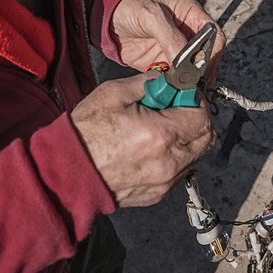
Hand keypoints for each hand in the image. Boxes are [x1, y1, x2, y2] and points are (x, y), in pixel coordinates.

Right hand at [70, 75, 214, 207]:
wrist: (66, 174)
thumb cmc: (86, 134)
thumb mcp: (113, 93)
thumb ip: (148, 82)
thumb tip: (168, 78)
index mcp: (161, 135)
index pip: (202, 115)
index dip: (195, 100)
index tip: (181, 93)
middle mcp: (169, 162)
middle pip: (206, 138)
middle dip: (196, 118)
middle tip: (174, 108)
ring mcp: (165, 182)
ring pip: (195, 155)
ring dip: (186, 138)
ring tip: (159, 128)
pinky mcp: (158, 194)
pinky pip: (180, 170)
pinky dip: (175, 156)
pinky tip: (151, 147)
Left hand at [110, 0, 225, 84]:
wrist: (108, 18)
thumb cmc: (131, 6)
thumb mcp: (151, 15)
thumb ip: (170, 36)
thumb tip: (185, 61)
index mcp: (192, 15)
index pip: (215, 37)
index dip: (211, 54)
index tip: (199, 69)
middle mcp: (189, 34)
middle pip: (208, 57)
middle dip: (202, 72)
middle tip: (193, 86)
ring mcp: (178, 51)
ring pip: (194, 71)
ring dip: (191, 83)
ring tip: (184, 94)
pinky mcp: (165, 64)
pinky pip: (177, 79)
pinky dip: (176, 88)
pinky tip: (172, 94)